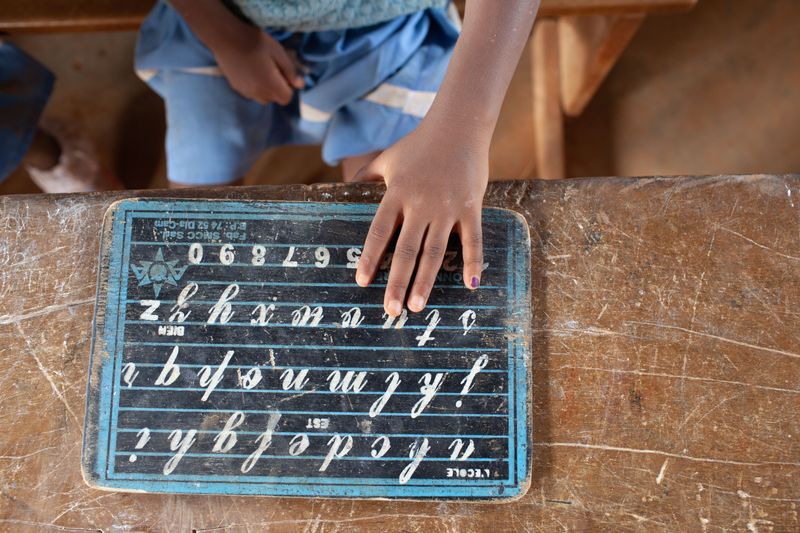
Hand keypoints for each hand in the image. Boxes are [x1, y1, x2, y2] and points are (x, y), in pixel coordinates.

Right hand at [212, 26, 303, 104]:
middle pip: (274, 99)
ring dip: (265, 89)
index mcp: (271, 86)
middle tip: (272, 69)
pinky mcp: (235, 87)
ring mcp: (245, 92)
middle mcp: (258, 93)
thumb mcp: (278, 52)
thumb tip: (300, 85)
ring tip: (261, 69)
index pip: (286, 98)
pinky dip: (254, 86)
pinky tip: (250, 70)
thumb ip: (290, 71)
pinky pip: (250, 92)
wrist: (225, 37)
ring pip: (261, 97)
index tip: (283, 72)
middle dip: (277, 88)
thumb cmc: (255, 41)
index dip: (288, 87)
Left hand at [354, 123, 488, 316]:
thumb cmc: (420, 143)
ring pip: (434, 251)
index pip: (379, 231)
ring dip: (425, 280)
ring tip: (416, 306)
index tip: (362, 281)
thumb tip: (344, 184)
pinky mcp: (470, 206)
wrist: (459, 124)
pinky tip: (470, 284)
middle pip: (405, 250)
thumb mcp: (389, 158)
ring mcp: (446, 206)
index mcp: (396, 193)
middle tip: (391, 310)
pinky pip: (471, 239)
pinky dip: (472, 261)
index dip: (370, 257)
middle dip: (397, 282)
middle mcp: (420, 203)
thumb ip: (367, 174)